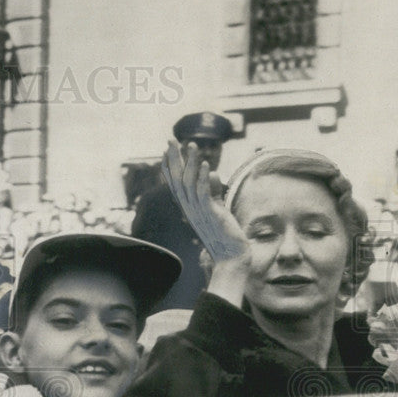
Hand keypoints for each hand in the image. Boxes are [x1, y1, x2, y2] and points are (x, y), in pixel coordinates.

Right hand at [162, 140, 247, 262]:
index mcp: (189, 208)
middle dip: (174, 159)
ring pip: (190, 184)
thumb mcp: (218, 208)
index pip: (176, 184)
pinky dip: (205, 179)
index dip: (170, 168)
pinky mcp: (211, 214)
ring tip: (192, 145)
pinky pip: (205, 194)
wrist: (231, 256)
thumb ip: (215, 191)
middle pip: (178, 181)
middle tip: (170, 140)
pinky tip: (207, 165)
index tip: (166, 151)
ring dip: (191, 163)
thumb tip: (215, 173)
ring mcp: (199, 212)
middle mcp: (190, 209)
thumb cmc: (226, 235)